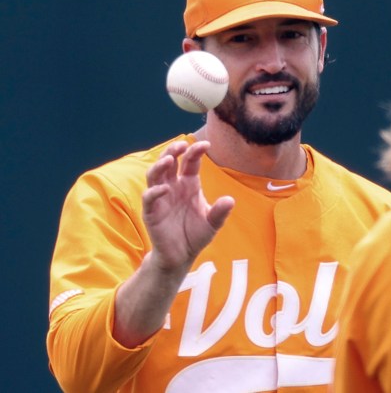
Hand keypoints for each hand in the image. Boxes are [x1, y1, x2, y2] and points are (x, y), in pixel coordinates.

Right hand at [142, 140, 233, 272]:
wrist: (181, 256)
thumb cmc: (195, 235)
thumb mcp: (212, 224)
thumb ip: (220, 212)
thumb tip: (230, 200)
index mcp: (189, 184)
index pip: (190, 162)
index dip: (196, 151)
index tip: (206, 144)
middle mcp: (173, 186)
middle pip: (169, 161)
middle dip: (173, 150)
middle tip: (182, 144)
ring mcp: (161, 198)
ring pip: (155, 174)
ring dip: (159, 165)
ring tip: (169, 159)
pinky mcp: (151, 212)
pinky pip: (149, 197)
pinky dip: (155, 191)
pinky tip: (165, 189)